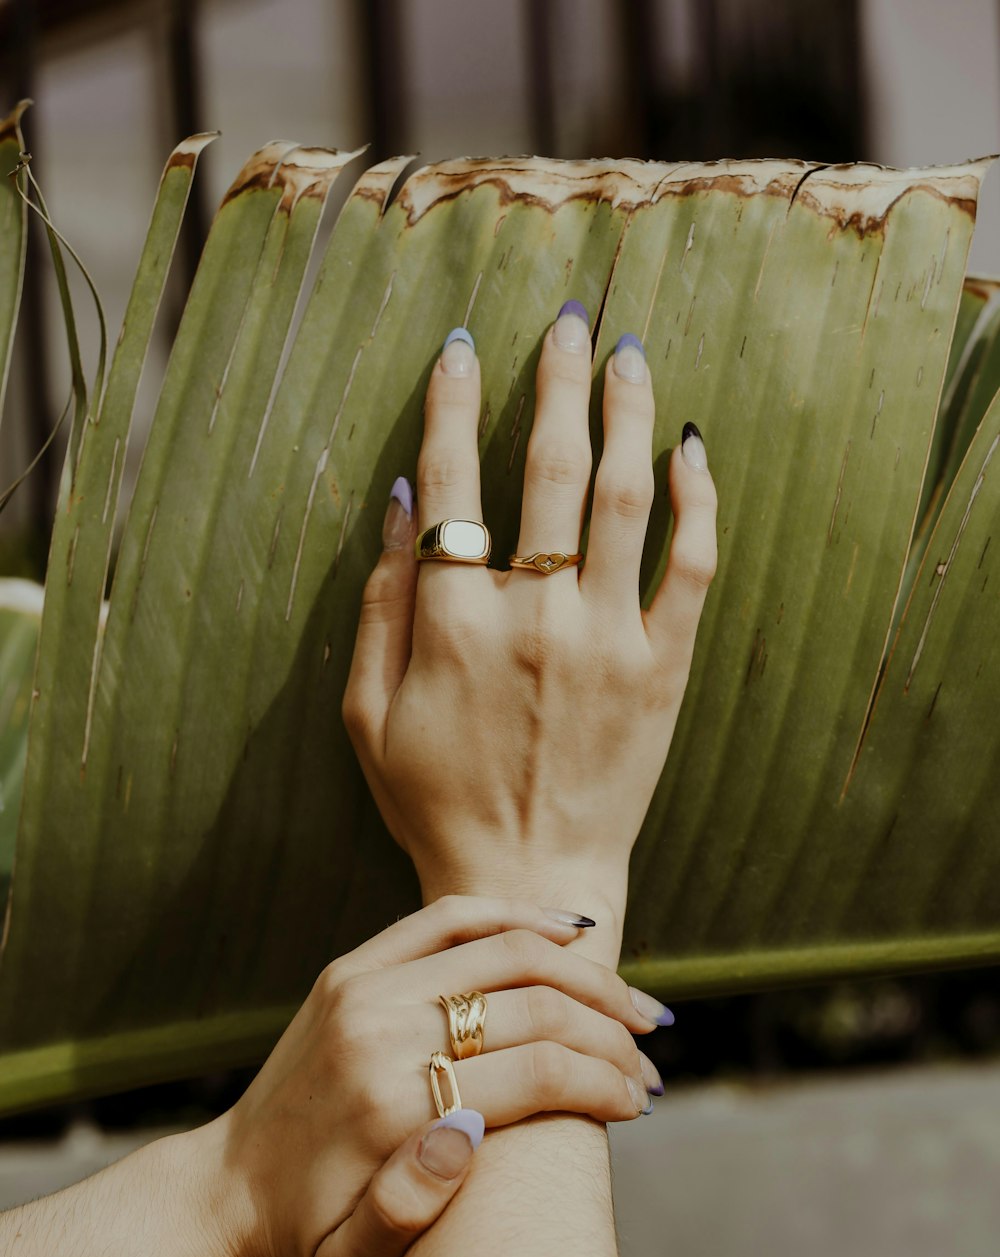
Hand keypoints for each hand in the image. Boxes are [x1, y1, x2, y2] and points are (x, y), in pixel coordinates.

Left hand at [197, 896, 668, 1256]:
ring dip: (582, 969)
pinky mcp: (352, 967)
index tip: (641, 1103)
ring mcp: (361, 986)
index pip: (536, 1068)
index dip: (605, 1081)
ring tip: (633, 1002)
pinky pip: (449, 918)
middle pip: (531, 1001)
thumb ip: (411, 1209)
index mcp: (390, 1106)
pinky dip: (517, 917)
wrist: (221, 1198)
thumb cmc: (305, 1244)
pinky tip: (569, 933)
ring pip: (501, 946)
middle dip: (609, 1026)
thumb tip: (470, 1131)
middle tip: (653, 1054)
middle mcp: (377, 1030)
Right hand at [343, 306, 717, 936]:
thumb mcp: (366, 712)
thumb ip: (379, 601)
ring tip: (629, 356)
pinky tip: (690, 450)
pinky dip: (697, 502)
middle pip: (552, 468)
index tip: (463, 348)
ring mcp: (607, 641)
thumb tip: (403, 498)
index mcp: (453, 623)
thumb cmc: (434, 801)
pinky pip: (691, 568)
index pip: (456, 479)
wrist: (529, 877)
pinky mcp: (662, 671)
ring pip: (627, 499)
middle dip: (559, 380)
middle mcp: (534, 616)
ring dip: (628, 414)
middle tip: (569, 320)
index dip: (457, 402)